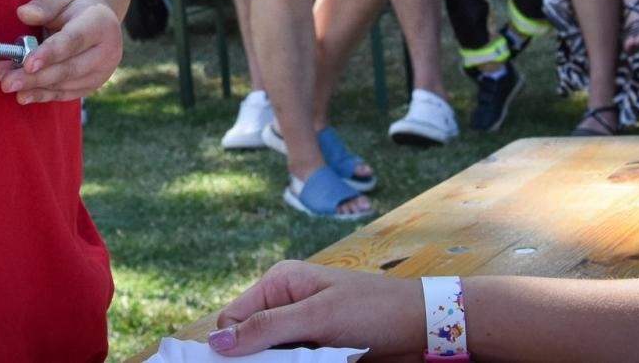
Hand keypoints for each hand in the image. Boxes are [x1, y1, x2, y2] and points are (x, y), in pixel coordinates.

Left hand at [0, 0, 122, 103]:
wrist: (96, 18)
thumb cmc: (73, 4)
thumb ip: (43, 4)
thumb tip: (24, 13)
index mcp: (101, 23)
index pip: (74, 41)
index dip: (51, 53)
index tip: (28, 64)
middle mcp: (108, 50)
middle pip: (69, 68)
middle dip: (36, 77)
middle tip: (6, 81)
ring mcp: (103, 71)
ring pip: (65, 84)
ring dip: (34, 87)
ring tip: (7, 84)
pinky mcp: (93, 85)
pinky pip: (66, 94)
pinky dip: (43, 95)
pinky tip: (23, 96)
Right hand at [208, 262, 422, 357]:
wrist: (422, 327)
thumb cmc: (373, 310)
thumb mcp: (317, 317)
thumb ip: (266, 328)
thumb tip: (217, 342)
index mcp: (279, 283)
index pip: (232, 318)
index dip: (229, 345)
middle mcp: (285, 303)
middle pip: (249, 341)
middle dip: (259, 359)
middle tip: (294, 360)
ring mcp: (301, 328)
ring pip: (270, 357)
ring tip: (313, 360)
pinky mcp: (317, 349)